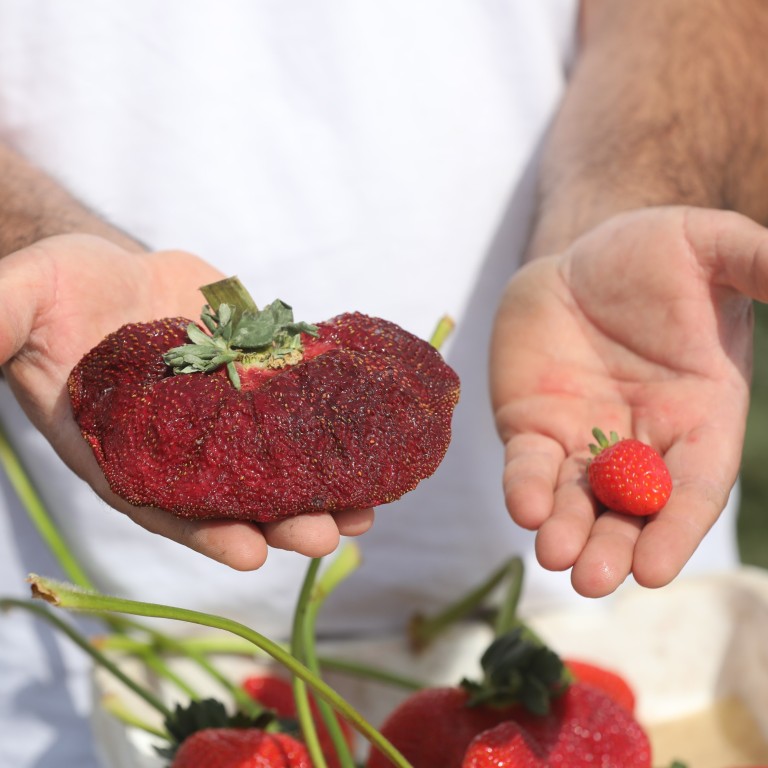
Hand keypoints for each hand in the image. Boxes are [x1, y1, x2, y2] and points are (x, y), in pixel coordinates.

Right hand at [0, 234, 372, 567]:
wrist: (106, 265)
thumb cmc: (53, 289)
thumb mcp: (13, 302)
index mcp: (119, 446)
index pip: (162, 503)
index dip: (205, 532)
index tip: (249, 554)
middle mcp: (176, 441)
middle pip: (232, 493)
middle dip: (280, 519)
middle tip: (328, 536)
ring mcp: (221, 410)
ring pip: (274, 459)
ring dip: (319, 488)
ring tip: (364, 513)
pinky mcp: (253, 372)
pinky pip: (296, 404)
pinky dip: (329, 425)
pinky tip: (369, 441)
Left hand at [491, 206, 765, 595]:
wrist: (580, 253)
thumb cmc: (655, 252)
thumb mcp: (714, 247)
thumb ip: (759, 265)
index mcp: (699, 415)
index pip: (694, 487)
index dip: (677, 529)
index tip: (656, 571)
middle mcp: (643, 440)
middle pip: (632, 510)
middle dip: (614, 547)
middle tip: (593, 579)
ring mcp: (584, 439)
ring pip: (577, 500)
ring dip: (567, 532)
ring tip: (554, 558)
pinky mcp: (533, 426)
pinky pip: (530, 465)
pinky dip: (526, 489)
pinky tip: (524, 508)